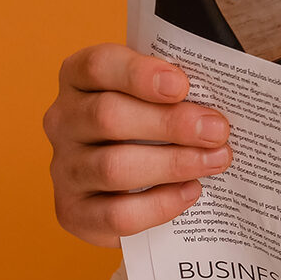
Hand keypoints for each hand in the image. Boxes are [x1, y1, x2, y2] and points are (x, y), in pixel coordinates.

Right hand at [43, 45, 232, 246]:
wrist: (133, 186)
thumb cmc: (152, 126)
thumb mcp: (160, 97)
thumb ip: (179, 92)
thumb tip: (214, 107)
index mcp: (79, 79)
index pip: (97, 66)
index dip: (139, 73)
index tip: (182, 85)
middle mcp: (63, 121)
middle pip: (108, 116)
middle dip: (170, 123)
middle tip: (217, 130)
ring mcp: (64, 169)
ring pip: (113, 167)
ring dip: (173, 164)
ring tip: (215, 160)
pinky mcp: (74, 213)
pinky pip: (118, 213)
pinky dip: (160, 204)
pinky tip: (191, 191)